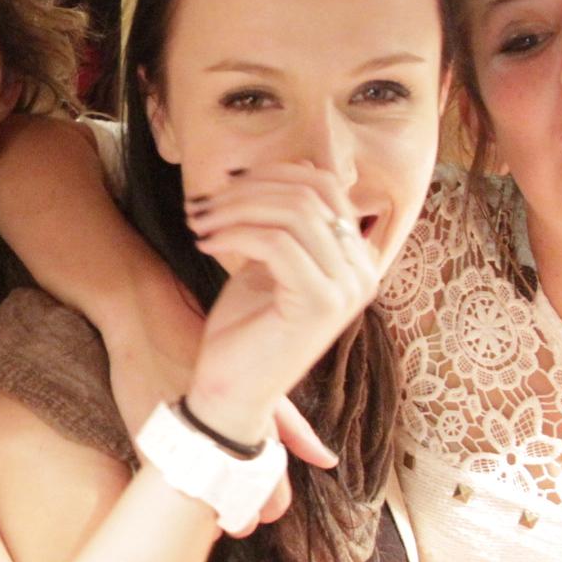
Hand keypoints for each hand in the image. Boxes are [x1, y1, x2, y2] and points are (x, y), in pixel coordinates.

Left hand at [184, 163, 380, 444]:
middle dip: (246, 191)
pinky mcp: (320, 302)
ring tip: (199, 225)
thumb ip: (281, 224)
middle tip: (202, 206)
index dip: (271, 175)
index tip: (223, 188)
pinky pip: (276, 241)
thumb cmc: (246, 329)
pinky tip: (204, 245)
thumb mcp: (266, 264)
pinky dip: (234, 234)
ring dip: (234, 210)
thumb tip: (279, 170)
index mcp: (355, 258)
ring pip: (293, 213)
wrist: (233, 391)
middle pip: (309, 193)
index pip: (325, 186)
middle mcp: (362, 271)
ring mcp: (347, 288)